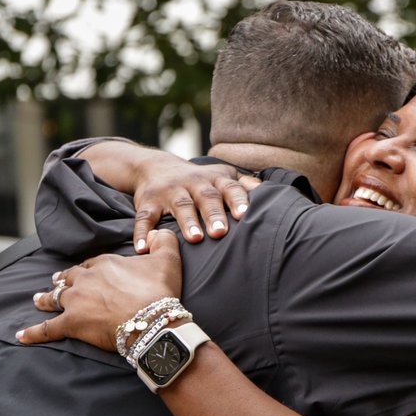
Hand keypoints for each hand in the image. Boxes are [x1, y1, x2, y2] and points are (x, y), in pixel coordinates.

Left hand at [16, 230, 183, 351]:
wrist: (152, 320)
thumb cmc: (159, 291)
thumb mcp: (168, 258)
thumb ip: (163, 240)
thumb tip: (155, 232)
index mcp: (104, 263)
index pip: (90, 264)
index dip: (86, 269)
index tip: (83, 272)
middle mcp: (85, 279)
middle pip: (68, 278)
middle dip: (61, 280)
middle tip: (55, 282)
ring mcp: (75, 301)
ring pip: (54, 297)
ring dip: (45, 298)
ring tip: (38, 299)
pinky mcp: (71, 324)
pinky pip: (46, 328)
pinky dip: (33, 333)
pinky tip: (20, 336)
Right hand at [131, 158, 257, 248]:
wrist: (156, 166)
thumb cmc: (200, 181)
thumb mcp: (222, 177)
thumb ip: (245, 185)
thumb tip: (273, 192)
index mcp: (215, 180)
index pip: (229, 188)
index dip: (237, 200)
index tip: (245, 215)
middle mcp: (193, 183)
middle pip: (206, 197)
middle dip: (213, 214)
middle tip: (221, 232)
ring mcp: (170, 192)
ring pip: (180, 206)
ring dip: (186, 222)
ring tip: (194, 239)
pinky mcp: (149, 202)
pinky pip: (145, 218)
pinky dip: (143, 232)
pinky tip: (143, 248)